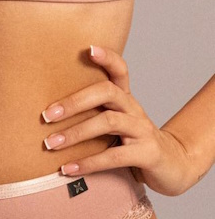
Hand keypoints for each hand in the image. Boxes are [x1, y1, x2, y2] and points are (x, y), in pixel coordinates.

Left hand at [41, 45, 197, 196]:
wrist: (173, 168)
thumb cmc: (135, 148)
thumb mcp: (118, 129)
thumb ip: (94, 121)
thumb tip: (51, 123)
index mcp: (127, 102)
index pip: (120, 71)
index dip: (108, 58)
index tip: (87, 50)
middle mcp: (135, 111)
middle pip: (106, 92)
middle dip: (74, 102)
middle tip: (46, 116)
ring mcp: (142, 131)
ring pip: (108, 122)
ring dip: (76, 132)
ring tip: (51, 144)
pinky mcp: (147, 153)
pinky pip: (114, 156)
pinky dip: (88, 163)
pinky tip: (67, 168)